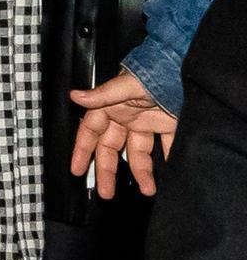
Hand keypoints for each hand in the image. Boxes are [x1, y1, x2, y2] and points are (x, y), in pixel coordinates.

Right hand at [71, 71, 177, 198]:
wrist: (185, 66)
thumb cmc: (154, 71)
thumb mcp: (127, 84)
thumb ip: (103, 94)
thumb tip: (74, 96)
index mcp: (111, 106)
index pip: (91, 132)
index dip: (82, 150)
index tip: (76, 170)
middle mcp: (126, 115)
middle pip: (112, 147)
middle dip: (107, 170)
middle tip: (106, 193)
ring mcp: (147, 120)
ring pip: (138, 151)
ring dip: (141, 171)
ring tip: (148, 190)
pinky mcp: (168, 122)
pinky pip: (165, 144)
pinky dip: (166, 157)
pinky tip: (169, 174)